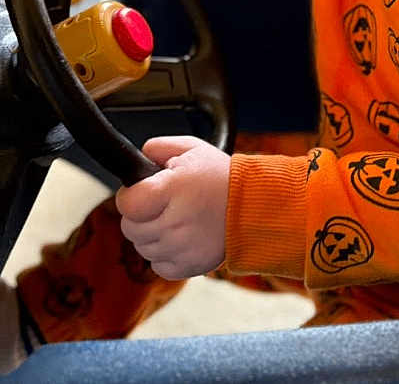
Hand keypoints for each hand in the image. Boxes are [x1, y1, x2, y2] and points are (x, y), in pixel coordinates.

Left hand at [116, 136, 230, 279]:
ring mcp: (180, 247)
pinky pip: (158, 265)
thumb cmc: (224, 177)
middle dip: (142, 215)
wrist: (256, 205)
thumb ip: (160, 147)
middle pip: (131, 227)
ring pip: (142, 247)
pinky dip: (166, 254)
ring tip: (178, 219)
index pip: (127, 203)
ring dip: (154, 235)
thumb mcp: (194, 149)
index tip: (142, 191)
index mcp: (173, 190)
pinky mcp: (187, 266)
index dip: (131, 195)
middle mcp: (175, 222)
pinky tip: (183, 237)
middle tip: (165, 204)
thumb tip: (140, 155)